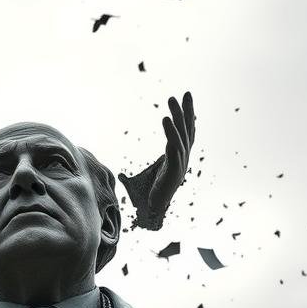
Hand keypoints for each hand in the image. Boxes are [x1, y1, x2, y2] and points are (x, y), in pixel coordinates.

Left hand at [118, 91, 195, 229]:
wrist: (151, 214)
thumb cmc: (147, 198)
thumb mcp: (138, 181)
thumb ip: (131, 176)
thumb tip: (119, 175)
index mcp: (178, 159)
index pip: (185, 133)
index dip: (187, 117)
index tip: (186, 99)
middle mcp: (183, 160)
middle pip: (187, 131)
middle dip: (187, 111)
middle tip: (185, 93)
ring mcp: (180, 165)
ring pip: (181, 136)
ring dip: (177, 117)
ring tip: (171, 101)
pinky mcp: (174, 171)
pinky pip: (174, 148)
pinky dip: (170, 133)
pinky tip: (166, 119)